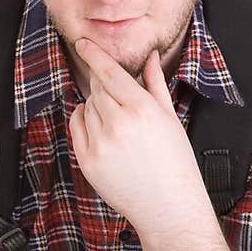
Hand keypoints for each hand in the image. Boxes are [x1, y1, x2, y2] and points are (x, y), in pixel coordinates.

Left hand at [67, 37, 205, 231]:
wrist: (168, 207)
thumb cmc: (175, 163)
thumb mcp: (169, 119)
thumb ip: (155, 84)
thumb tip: (149, 57)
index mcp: (142, 110)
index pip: (109, 72)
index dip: (94, 54)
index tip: (83, 43)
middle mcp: (118, 124)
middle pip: (97, 89)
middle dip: (105, 88)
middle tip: (121, 102)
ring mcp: (100, 144)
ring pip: (87, 107)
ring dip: (97, 107)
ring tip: (120, 125)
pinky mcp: (88, 161)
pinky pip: (77, 127)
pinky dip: (84, 121)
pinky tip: (101, 128)